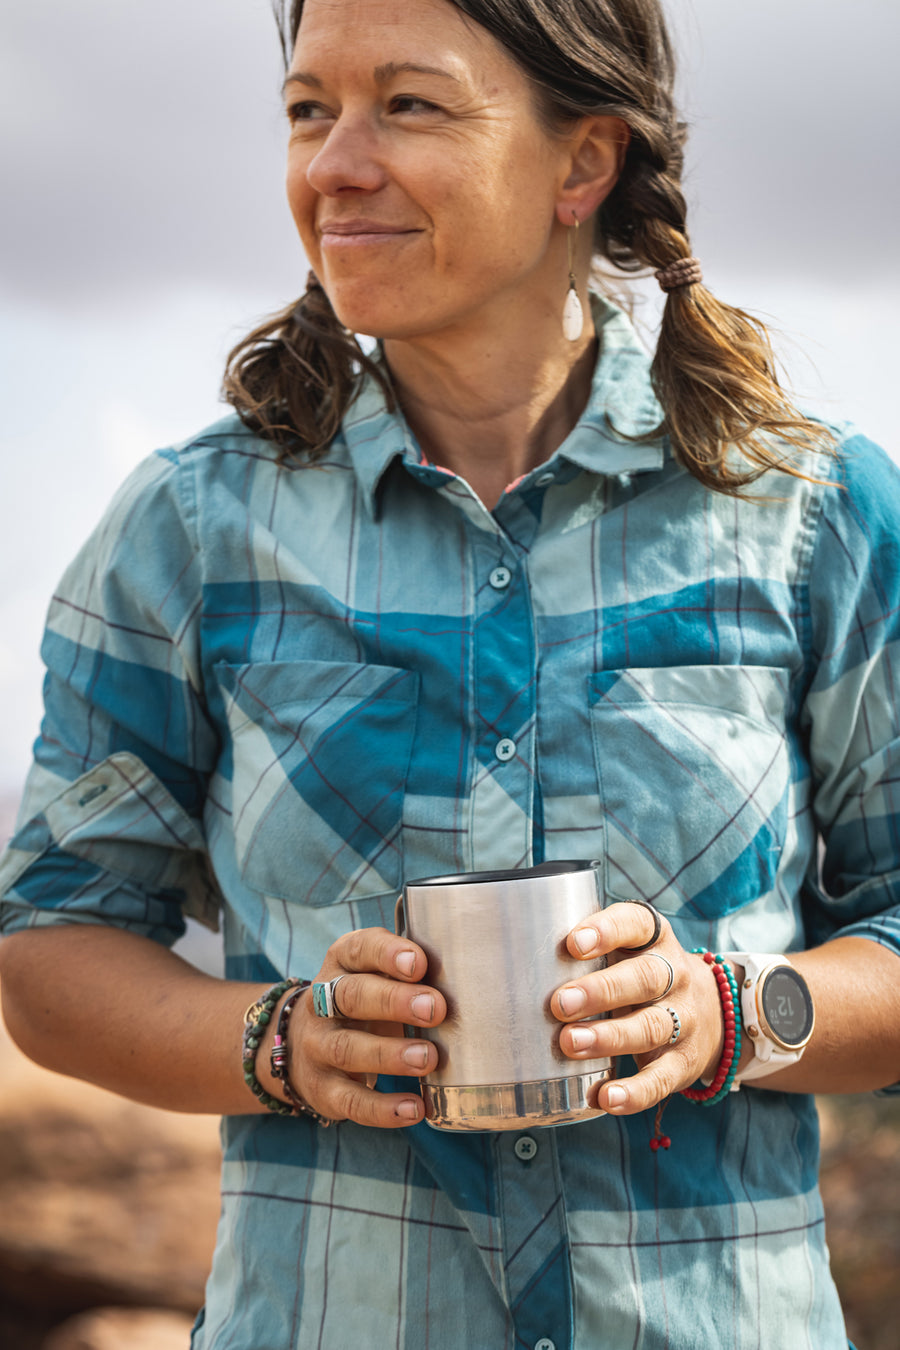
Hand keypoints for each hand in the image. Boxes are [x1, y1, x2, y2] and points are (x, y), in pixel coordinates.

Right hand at [271, 927, 445, 1127]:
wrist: (303, 1044)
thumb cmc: (364, 1001)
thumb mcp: (377, 975)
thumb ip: (411, 973)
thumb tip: (469, 982)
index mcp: (342, 964)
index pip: (359, 950)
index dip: (387, 955)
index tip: (419, 963)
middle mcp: (322, 1003)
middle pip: (351, 996)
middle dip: (393, 1001)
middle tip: (434, 1009)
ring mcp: (317, 1047)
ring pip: (347, 1048)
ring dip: (390, 1055)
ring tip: (428, 1058)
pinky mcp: (322, 1089)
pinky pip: (350, 1101)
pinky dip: (383, 1108)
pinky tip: (415, 1108)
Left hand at [551, 902, 725, 1113]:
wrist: (712, 1012)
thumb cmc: (641, 975)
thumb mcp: (626, 952)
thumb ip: (586, 953)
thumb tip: (517, 961)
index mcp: (654, 940)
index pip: (637, 924)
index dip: (607, 931)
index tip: (573, 943)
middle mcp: (675, 975)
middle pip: (644, 978)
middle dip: (601, 991)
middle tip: (560, 1003)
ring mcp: (685, 1019)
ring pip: (651, 1026)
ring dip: (609, 1038)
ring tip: (570, 1044)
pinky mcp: (685, 1062)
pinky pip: (663, 1078)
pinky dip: (635, 1092)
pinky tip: (605, 1098)